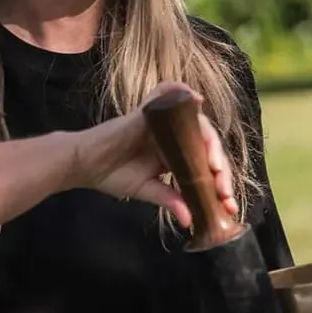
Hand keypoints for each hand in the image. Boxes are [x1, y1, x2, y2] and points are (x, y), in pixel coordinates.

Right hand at [69, 82, 236, 224]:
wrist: (83, 165)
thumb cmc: (113, 175)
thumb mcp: (148, 191)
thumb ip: (171, 200)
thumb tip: (190, 220)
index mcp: (176, 153)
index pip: (205, 163)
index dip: (220, 182)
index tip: (228, 204)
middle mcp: (173, 135)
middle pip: (206, 144)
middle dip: (220, 169)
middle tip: (224, 191)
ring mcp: (161, 122)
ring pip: (194, 123)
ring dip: (209, 142)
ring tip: (215, 165)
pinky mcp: (145, 112)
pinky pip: (165, 95)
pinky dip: (180, 92)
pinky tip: (194, 99)